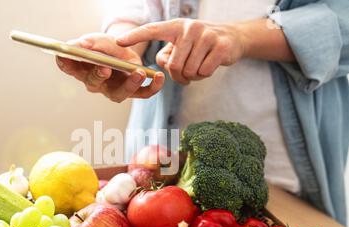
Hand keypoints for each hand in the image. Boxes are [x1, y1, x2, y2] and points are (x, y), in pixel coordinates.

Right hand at [56, 33, 164, 102]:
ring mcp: (113, 90)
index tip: (63, 56)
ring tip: (138, 73)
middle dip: (98, 76)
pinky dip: (152, 88)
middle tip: (105, 68)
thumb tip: (82, 45)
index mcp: (82, 69)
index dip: (64, 63)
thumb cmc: (107, 48)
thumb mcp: (101, 40)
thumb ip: (92, 43)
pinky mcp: (132, 91)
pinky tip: (160, 77)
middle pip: (93, 83)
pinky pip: (142, 93)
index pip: (68, 67)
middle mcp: (96, 83)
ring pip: (119, 94)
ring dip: (129, 85)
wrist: (124, 51)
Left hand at [116, 19, 245, 84]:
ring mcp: (207, 35)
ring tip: (197, 67)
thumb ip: (167, 56)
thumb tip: (164, 64)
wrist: (231, 39)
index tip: (117, 42)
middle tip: (185, 74)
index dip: (134, 36)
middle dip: (178, 76)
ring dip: (192, 76)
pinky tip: (208, 66)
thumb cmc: (198, 45)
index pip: (152, 30)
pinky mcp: (221, 46)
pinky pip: (204, 72)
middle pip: (173, 65)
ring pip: (189, 71)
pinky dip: (204, 75)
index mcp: (176, 26)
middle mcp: (190, 28)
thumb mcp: (180, 46)